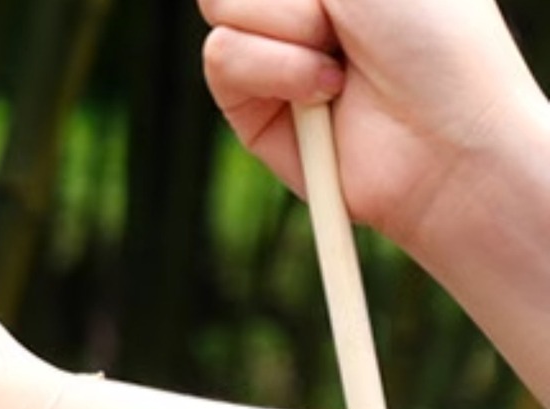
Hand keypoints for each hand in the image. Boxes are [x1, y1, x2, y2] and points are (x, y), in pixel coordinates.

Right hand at [200, 0, 547, 242]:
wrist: (445, 139)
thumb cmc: (431, 42)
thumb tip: (286, 2)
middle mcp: (303, 7)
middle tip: (344, 19)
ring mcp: (271, 50)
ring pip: (221, 6)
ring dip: (290, 31)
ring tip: (340, 66)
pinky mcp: (249, 103)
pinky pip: (220, 55)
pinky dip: (275, 71)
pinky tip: (322, 94)